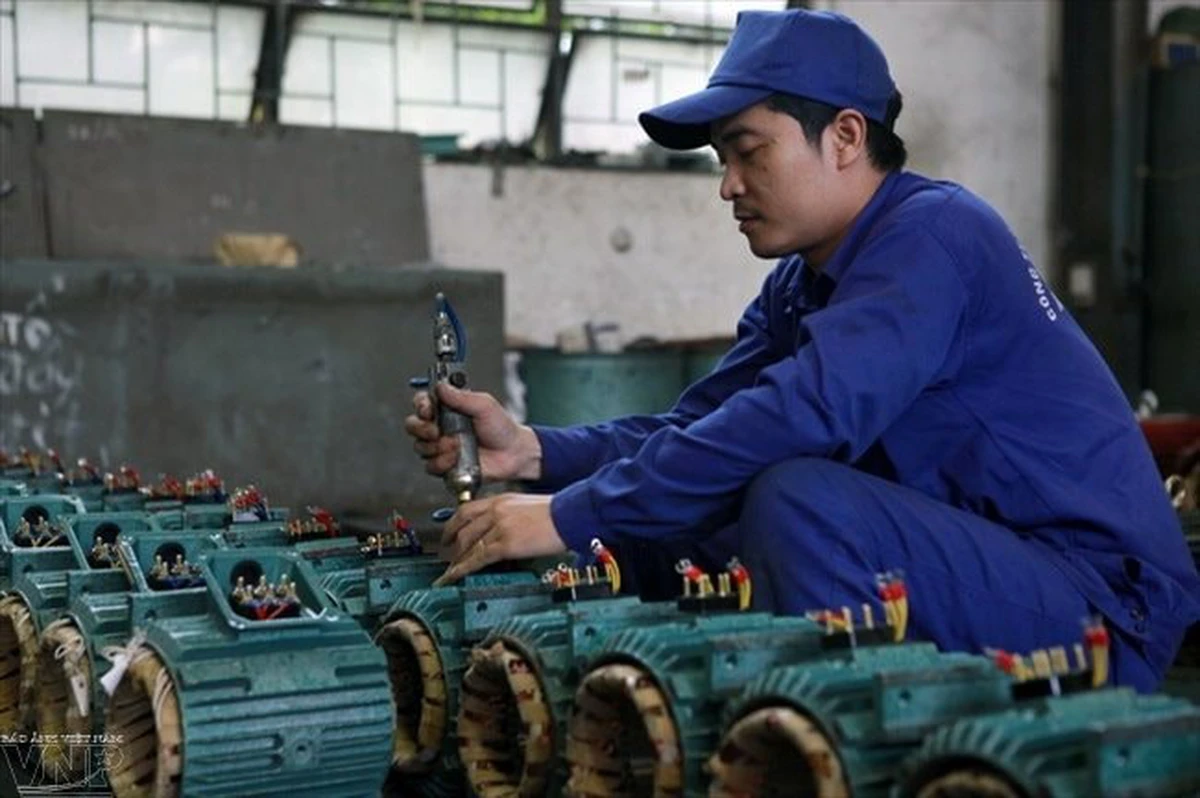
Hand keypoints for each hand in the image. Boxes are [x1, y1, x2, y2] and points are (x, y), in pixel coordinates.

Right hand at [404, 383, 542, 482]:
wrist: (513, 454)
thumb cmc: (501, 427)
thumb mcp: (484, 405)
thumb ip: (461, 397)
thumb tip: (441, 386)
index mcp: (447, 408)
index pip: (421, 402)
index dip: (421, 406)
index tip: (428, 410)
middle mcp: (440, 426)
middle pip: (413, 426)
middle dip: (422, 429)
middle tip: (437, 432)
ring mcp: (441, 446)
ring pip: (420, 447)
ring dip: (437, 448)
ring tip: (457, 447)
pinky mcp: (444, 465)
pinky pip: (430, 466)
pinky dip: (442, 463)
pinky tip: (456, 460)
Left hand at [433, 493, 565, 584]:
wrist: (571, 515)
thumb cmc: (559, 513)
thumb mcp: (528, 506)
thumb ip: (510, 515)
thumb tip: (502, 531)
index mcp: (500, 500)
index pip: (466, 511)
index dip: (452, 525)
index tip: (447, 535)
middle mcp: (495, 511)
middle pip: (464, 529)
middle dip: (453, 546)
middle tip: (448, 557)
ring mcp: (499, 527)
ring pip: (468, 545)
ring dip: (457, 560)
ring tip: (450, 571)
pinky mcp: (505, 544)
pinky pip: (477, 558)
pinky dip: (462, 569)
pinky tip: (454, 576)